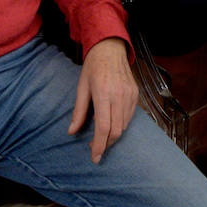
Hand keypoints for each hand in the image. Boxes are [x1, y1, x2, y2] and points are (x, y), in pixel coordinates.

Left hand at [69, 37, 137, 163]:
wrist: (111, 48)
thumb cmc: (93, 66)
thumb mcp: (82, 87)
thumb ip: (78, 111)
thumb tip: (72, 131)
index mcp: (103, 93)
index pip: (103, 127)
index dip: (99, 145)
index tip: (94, 157)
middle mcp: (119, 95)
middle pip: (116, 130)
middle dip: (106, 144)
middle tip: (96, 149)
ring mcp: (130, 95)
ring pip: (124, 126)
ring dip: (113, 136)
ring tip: (102, 137)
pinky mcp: (135, 94)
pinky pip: (130, 117)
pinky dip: (121, 125)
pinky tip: (112, 123)